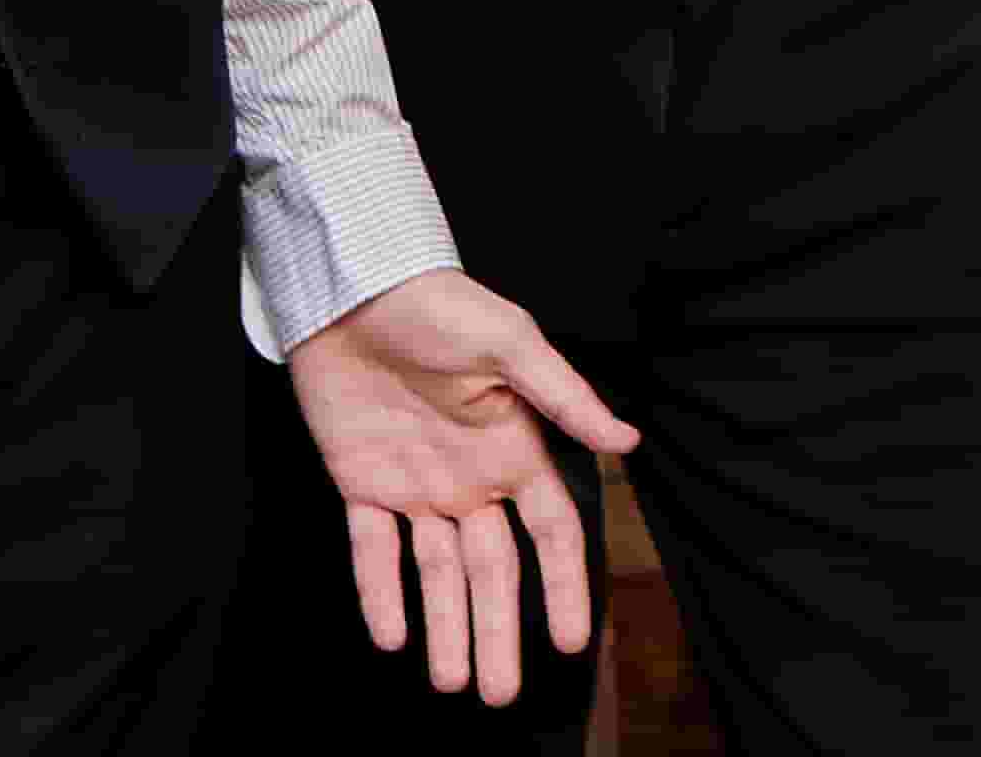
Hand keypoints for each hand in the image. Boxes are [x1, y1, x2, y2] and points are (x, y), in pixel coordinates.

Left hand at [289, 270, 641, 705]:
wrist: (352, 287)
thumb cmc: (440, 304)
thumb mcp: (510, 342)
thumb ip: (564, 397)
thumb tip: (628, 440)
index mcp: (514, 448)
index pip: (549, 534)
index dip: (561, 587)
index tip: (570, 642)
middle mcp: (470, 478)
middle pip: (492, 571)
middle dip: (497, 632)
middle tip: (502, 695)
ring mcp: (416, 485)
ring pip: (435, 574)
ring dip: (444, 628)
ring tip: (453, 686)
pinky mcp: (361, 483)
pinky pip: (371, 551)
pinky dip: (379, 592)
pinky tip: (390, 637)